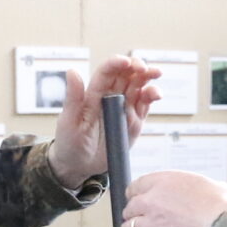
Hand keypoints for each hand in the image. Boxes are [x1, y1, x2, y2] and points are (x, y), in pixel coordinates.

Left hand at [48, 54, 162, 190]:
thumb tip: (72, 71)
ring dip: (148, 78)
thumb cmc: (70, 142)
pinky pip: (145, 105)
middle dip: (137, 66)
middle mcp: (110, 96)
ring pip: (139, 86)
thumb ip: (73, 97)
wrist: (80, 165)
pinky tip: (156, 94)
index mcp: (93, 93)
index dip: (116, 64)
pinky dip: (152, 96)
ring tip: (156, 73)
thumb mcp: (69, 121)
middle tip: (144, 68)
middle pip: (126, 74)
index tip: (125, 61)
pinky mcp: (134, 121)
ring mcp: (124, 107)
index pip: (106, 72)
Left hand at [124, 170, 226, 226]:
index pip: (136, 187)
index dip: (137, 196)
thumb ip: (195, 188)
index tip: (140, 202)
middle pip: (130, 208)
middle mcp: (153, 201)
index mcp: (166, 182)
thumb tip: (200, 193)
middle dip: (137, 215)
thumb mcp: (213, 186)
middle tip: (147, 222)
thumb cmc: (226, 211)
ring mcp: (151, 225)